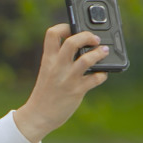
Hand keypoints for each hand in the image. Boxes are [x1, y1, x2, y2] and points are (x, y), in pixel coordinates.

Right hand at [11, 24, 109, 142]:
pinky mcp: (77, 91)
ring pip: (86, 59)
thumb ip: (60, 60)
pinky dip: (102, 74)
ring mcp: (68, 79)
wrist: (38, 116)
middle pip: (72, 42)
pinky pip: (95, 78)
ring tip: (104, 51)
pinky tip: (102, 74)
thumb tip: (82, 48)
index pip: (52, 33)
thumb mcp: (47, 71)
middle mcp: (57, 67)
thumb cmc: (45, 93)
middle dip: (86, 36)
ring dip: (99, 53)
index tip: (73, 28)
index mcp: (48, 59)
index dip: (65, 26)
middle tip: (95, 39)